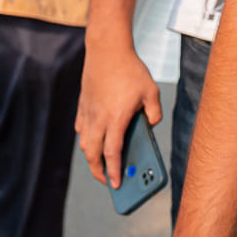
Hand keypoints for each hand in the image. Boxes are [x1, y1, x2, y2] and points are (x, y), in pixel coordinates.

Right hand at [76, 38, 161, 186]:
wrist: (107, 52)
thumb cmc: (131, 71)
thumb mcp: (151, 92)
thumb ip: (154, 113)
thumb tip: (151, 126)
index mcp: (116, 119)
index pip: (112, 153)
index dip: (113, 171)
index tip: (116, 184)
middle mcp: (98, 119)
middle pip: (93, 154)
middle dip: (99, 171)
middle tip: (107, 181)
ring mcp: (88, 113)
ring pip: (85, 143)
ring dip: (92, 157)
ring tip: (102, 164)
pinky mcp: (82, 106)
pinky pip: (82, 129)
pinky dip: (87, 139)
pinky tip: (94, 141)